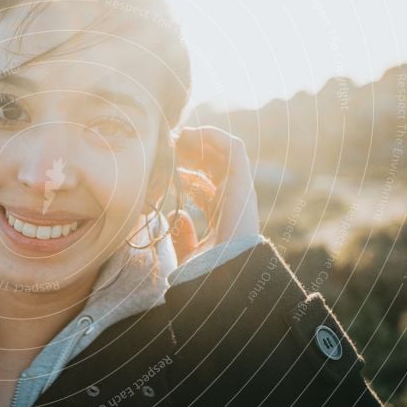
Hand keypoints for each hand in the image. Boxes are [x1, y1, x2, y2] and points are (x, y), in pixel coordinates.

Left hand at [166, 126, 259, 264]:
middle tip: (167, 145)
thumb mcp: (188, 251)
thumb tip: (177, 214)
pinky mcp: (242, 180)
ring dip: (200, 140)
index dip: (183, 172)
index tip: (163, 165)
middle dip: (189, 152)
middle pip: (211, 166)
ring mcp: (238, 188)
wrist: (223, 272)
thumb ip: (183, 235)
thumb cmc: (207, 268)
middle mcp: (230, 198)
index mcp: (220, 214)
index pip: (202, 185)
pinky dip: (215, 136)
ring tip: (177, 135)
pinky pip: (235, 148)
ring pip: (222, 153)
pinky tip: (193, 134)